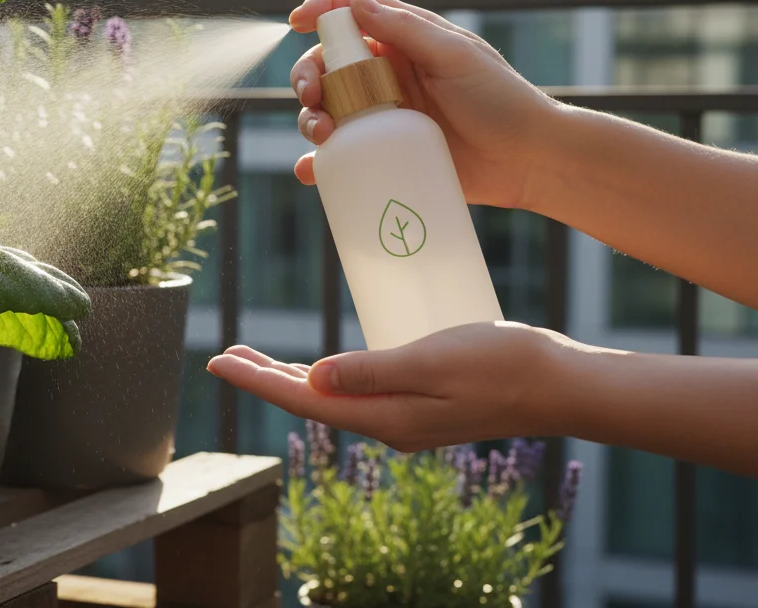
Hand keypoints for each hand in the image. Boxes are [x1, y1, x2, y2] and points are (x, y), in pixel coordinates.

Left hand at [206, 322, 566, 451]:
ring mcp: (405, 419)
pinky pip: (357, 394)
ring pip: (331, 398)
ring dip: (291, 378)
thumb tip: (311, 378)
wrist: (561, 384)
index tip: (219, 361)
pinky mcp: (420, 406)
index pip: (303, 399)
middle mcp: (388, 425)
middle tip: (225, 354)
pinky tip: (320, 368)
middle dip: (264, 378)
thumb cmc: (503, 364)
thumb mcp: (431, 361)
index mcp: (385, 417)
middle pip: (310, 401)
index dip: (257, 380)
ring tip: (255, 360)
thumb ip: (370, 371)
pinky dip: (327, 378)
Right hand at [290, 0, 564, 209]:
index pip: (352, 16)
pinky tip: (312, 170)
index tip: (296, 22)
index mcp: (403, 43)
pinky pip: (341, 157)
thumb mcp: (454, 57)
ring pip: (327, 111)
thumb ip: (405, 30)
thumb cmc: (501, 100)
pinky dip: (317, 164)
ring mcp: (383, 117)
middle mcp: (386, 77)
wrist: (528, 162)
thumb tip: (354, 2)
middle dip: (308, 77)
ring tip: (322, 135)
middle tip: (312, 97)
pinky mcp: (385, 155)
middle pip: (328, 67)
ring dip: (309, 118)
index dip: (321, 11)